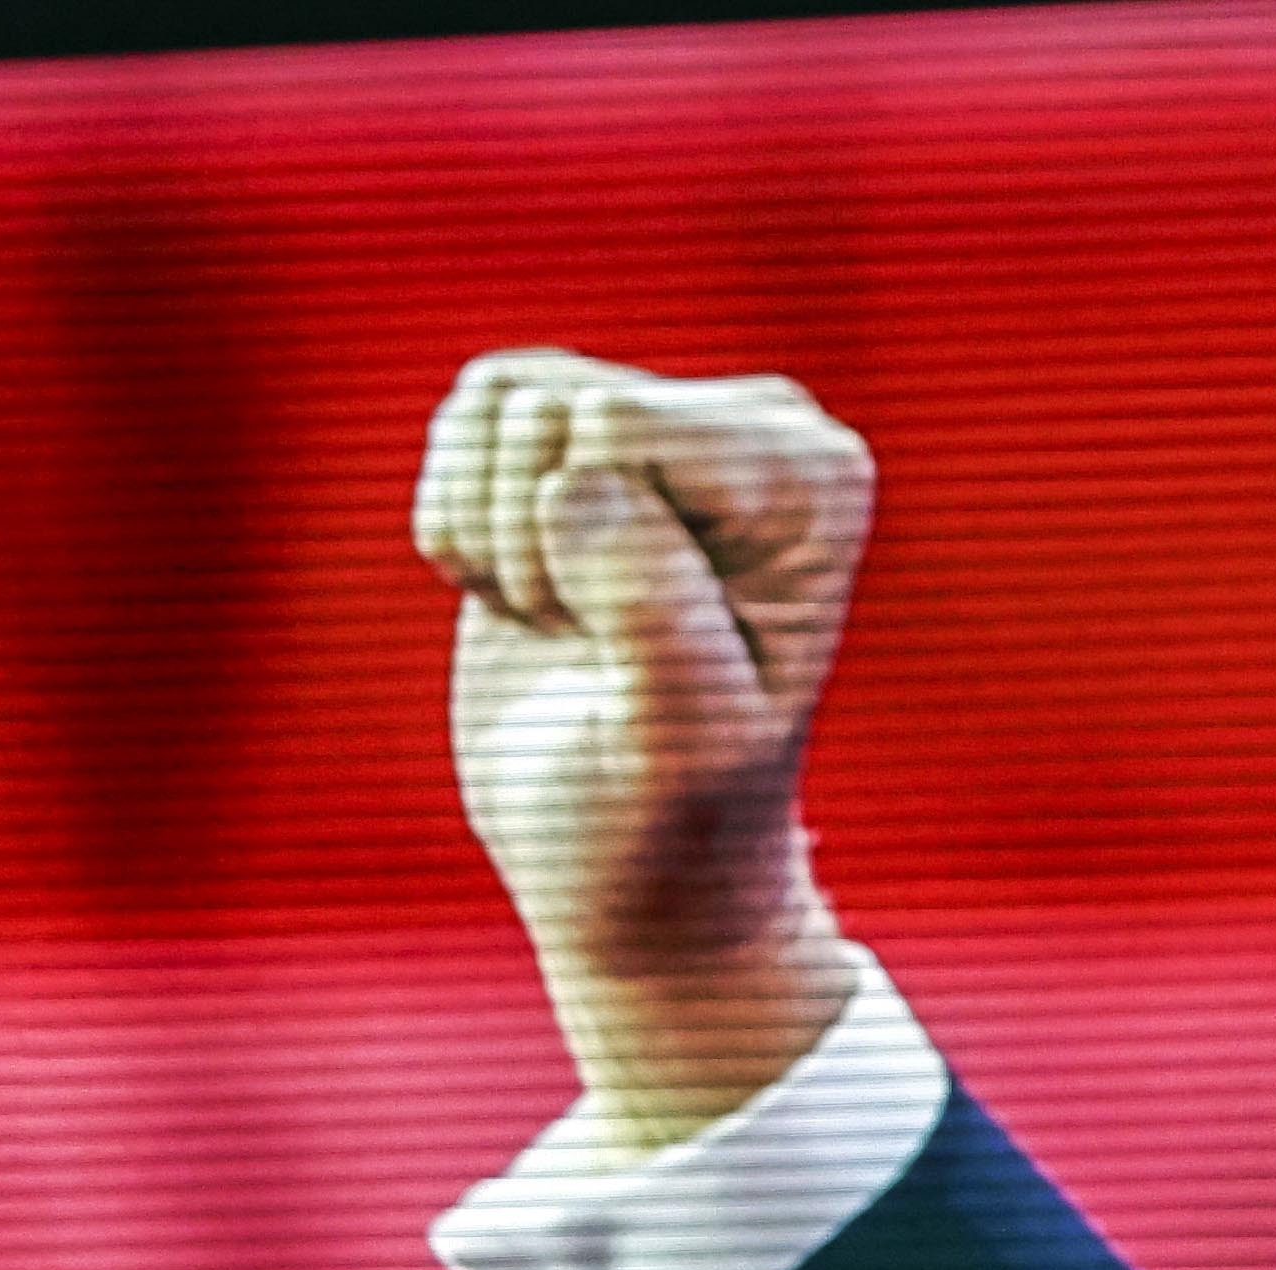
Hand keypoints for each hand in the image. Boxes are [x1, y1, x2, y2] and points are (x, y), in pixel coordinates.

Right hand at [411, 348, 876, 1143]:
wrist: (626, 863)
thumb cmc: (673, 821)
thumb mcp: (678, 744)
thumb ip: (651, 614)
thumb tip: (576, 485)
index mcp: (817, 476)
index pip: (617, 428)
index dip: (587, 553)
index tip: (647, 654)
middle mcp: (759, 424)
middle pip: (550, 407)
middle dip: (537, 547)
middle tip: (602, 649)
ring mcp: (664, 420)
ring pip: (495, 400)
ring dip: (496, 540)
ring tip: (575, 627)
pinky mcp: (572, 438)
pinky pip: (457, 416)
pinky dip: (459, 525)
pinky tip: (531, 599)